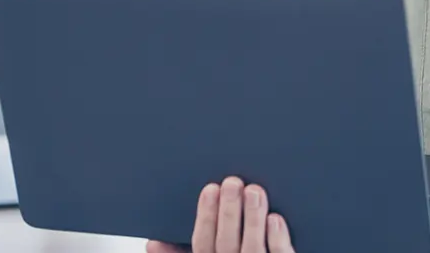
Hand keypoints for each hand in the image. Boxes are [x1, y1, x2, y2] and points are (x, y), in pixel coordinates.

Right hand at [147, 177, 295, 252]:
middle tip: (233, 183)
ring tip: (255, 191)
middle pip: (227, 243)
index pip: (202, 242)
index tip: (210, 188)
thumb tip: (152, 243)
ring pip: (253, 247)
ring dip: (252, 218)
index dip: (206, 216)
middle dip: (228, 212)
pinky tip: (275, 218)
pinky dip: (277, 239)